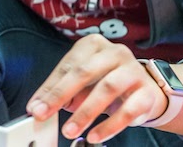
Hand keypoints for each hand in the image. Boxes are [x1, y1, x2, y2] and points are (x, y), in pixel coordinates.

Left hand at [26, 34, 167, 143]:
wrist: (145, 91)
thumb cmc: (107, 82)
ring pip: (107, 88)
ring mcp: (133, 70)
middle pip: (85, 71)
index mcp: (93, 45)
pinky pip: (128, 110)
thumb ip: (60, 92)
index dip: (49, 88)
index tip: (35, 108)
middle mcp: (114, 52)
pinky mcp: (146, 92)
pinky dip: (109, 125)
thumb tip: (37, 107)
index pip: (68, 65)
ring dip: (85, 112)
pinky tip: (94, 135)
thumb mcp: (81, 84)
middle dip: (61, 95)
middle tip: (44, 114)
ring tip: (69, 130)